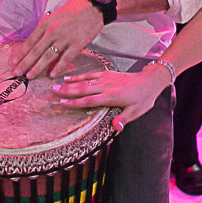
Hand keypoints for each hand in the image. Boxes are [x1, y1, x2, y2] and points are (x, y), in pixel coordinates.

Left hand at [12, 0, 104, 78]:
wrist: (92, 11)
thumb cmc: (73, 14)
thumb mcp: (53, 18)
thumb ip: (44, 30)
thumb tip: (35, 43)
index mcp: (45, 25)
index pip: (30, 42)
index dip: (21, 54)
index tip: (15, 62)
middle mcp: (52, 32)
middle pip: (36, 51)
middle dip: (25, 63)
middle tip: (17, 72)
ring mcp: (64, 39)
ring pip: (47, 56)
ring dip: (37, 68)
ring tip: (30, 76)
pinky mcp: (75, 44)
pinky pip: (65, 59)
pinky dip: (58, 68)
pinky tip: (52, 75)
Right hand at [52, 64, 169, 131]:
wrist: (149, 81)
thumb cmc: (143, 99)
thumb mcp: (136, 112)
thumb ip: (124, 119)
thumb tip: (115, 128)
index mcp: (111, 97)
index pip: (89, 101)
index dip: (74, 103)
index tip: (61, 104)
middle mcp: (106, 87)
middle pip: (82, 90)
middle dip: (66, 91)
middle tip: (52, 92)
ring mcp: (105, 79)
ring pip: (84, 81)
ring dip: (69, 83)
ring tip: (55, 85)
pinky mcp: (106, 74)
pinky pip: (89, 75)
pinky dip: (78, 76)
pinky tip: (68, 78)